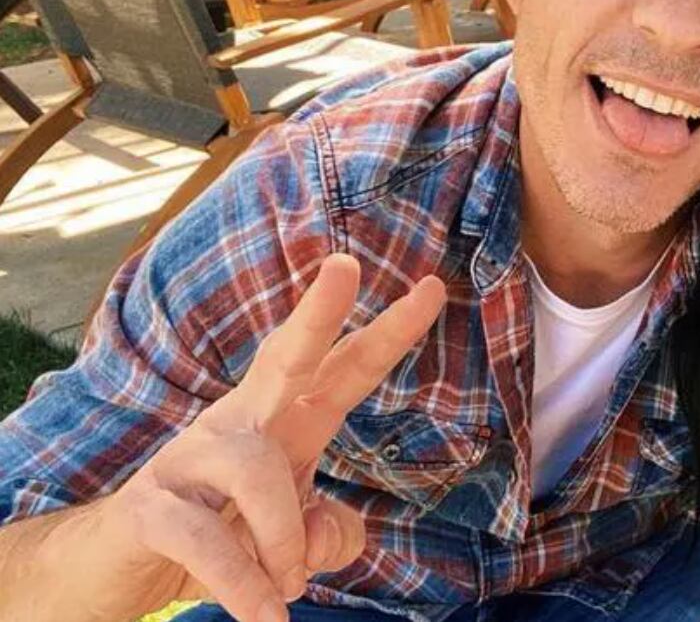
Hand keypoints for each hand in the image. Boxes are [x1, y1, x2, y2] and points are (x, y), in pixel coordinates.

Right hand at [101, 254, 445, 621]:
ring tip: (288, 588)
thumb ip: (328, 534)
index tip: (433, 286)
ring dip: (283, 538)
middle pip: (284, 355)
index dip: (389, 332)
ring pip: (256, 472)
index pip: (345, 368)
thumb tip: (326, 537)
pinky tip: (264, 613)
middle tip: (346, 263)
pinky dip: (243, 583)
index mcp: (285, 421)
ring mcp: (190, 456)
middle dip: (318, 311)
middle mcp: (241, 421)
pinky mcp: (150, 505)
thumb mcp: (291, 540)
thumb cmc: (222, 536)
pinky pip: (205, 537)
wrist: (116, 571)